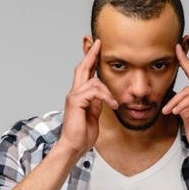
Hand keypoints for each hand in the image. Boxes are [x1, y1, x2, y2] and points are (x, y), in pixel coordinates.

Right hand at [56, 39, 118, 157]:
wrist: (74, 146)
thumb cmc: (82, 134)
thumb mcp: (94, 115)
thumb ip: (96, 103)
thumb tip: (102, 95)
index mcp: (79, 96)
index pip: (84, 73)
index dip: (89, 60)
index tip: (96, 48)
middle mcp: (74, 93)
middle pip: (82, 68)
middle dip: (91, 55)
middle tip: (98, 43)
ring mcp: (74, 96)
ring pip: (94, 82)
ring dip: (108, 92)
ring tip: (114, 104)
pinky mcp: (76, 101)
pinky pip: (94, 91)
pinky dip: (106, 97)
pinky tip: (112, 105)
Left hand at [162, 43, 188, 154]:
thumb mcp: (187, 118)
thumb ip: (183, 107)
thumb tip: (176, 101)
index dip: (186, 61)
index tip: (178, 49)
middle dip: (185, 61)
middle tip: (175, 50)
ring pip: (188, 91)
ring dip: (175, 101)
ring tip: (167, 111)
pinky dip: (182, 105)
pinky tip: (176, 112)